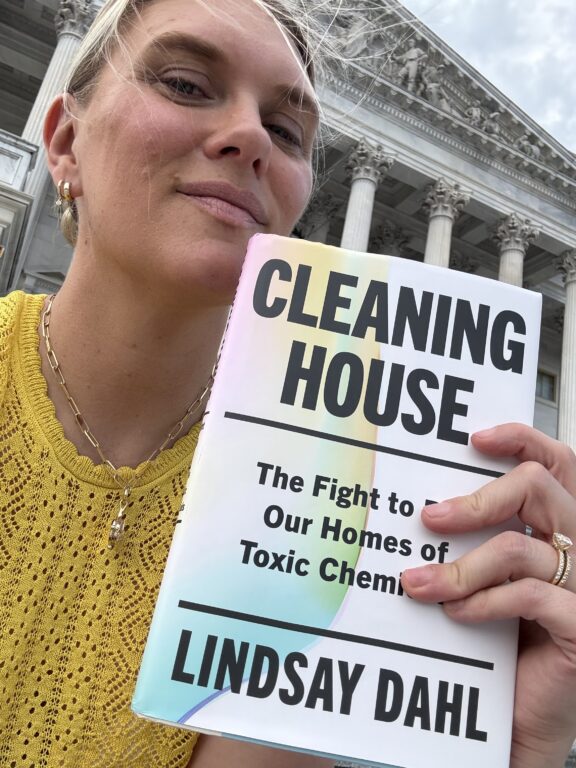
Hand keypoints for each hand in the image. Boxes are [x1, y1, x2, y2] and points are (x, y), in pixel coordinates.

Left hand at [401, 423, 575, 767]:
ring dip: (458, 567)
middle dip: (475, 502)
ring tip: (417, 584)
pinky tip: (456, 615)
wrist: (522, 715)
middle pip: (537, 488)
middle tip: (429, 519)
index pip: (555, 462)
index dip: (521, 439)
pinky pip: (529, 595)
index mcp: (561, 525)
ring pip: (520, 548)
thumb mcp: (489, 578)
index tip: (474, 439)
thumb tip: (426, 508)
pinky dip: (483, 602)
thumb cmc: (505, 640)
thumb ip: (479, 539)